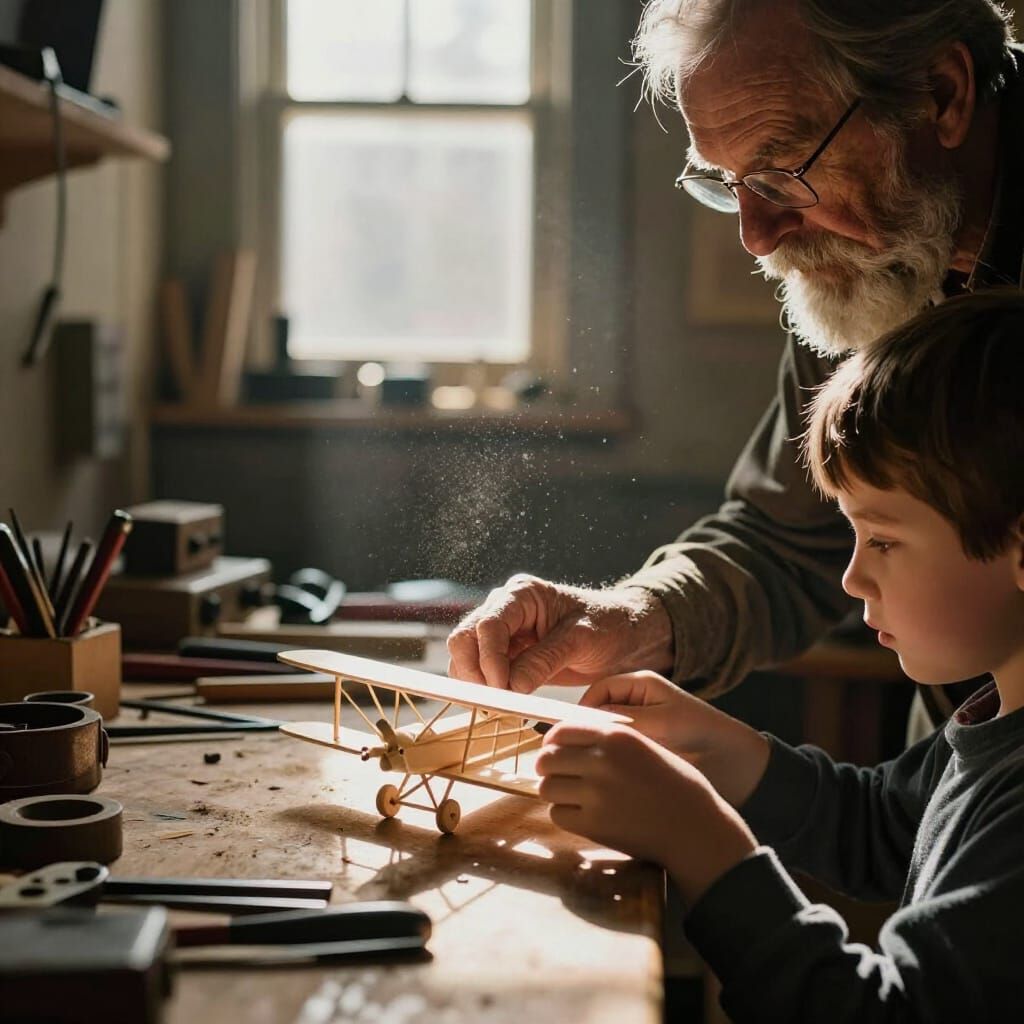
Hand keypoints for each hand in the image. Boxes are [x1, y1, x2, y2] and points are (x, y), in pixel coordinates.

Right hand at [447, 574, 672, 692]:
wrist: (620, 635)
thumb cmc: (606, 626)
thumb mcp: (582, 639)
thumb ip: (546, 660)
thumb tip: (511, 686)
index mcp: (522, 594)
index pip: (489, 625)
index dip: (490, 659)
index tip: (503, 689)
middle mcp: (503, 608)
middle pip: (464, 638)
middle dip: (473, 671)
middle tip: (495, 700)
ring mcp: (501, 632)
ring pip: (465, 656)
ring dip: (474, 682)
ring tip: (500, 705)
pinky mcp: (504, 655)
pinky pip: (478, 671)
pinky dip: (482, 689)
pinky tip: (502, 702)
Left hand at [536, 722, 756, 905]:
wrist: (695, 827)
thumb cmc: (674, 784)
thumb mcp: (644, 745)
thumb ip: (607, 739)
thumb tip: (566, 739)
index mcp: (615, 736)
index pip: (560, 731)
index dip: (552, 742)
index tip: (555, 750)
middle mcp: (602, 761)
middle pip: (546, 759)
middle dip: (548, 768)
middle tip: (560, 775)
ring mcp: (596, 794)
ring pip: (547, 788)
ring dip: (556, 792)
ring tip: (573, 796)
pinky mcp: (594, 825)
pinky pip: (557, 815)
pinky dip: (565, 815)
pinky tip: (583, 815)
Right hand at [579, 672, 770, 807]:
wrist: (733, 761)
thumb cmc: (700, 731)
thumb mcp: (663, 722)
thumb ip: (625, 720)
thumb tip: (585, 723)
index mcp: (639, 684)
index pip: (597, 691)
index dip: (581, 710)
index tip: (570, 732)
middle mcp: (634, 700)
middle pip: (595, 711)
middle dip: (585, 729)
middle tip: (574, 751)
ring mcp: (636, 724)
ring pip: (603, 732)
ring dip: (595, 746)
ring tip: (588, 764)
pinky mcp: (639, 745)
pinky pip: (614, 748)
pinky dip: (607, 758)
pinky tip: (604, 772)